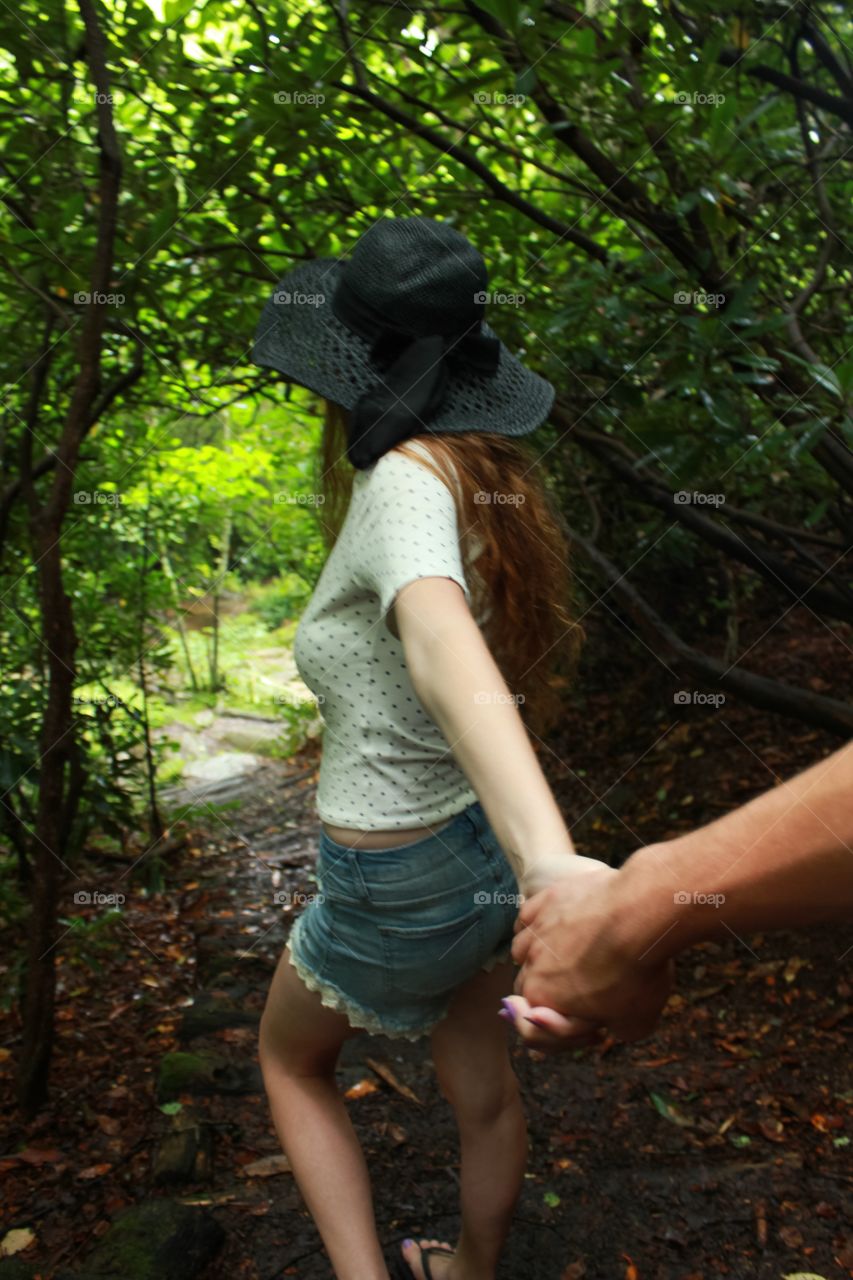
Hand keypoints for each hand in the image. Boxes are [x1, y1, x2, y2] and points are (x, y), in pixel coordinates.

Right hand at [510, 856, 673, 1044]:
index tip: (595, 1025)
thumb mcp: (634, 1025)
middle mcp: (530, 964)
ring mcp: (536, 929)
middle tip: (589, 991)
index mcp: (543, 999)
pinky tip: (559, 926)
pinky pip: (529, 917)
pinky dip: (538, 926)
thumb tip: (599, 1023)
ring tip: (573, 955)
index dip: (566, 1034)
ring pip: (523, 949)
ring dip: (540, 958)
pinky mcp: (546, 900)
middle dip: (553, 993)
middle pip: (528, 986)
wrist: (641, 915)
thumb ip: (608, 1030)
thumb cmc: (638, 971)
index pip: (535, 1027)